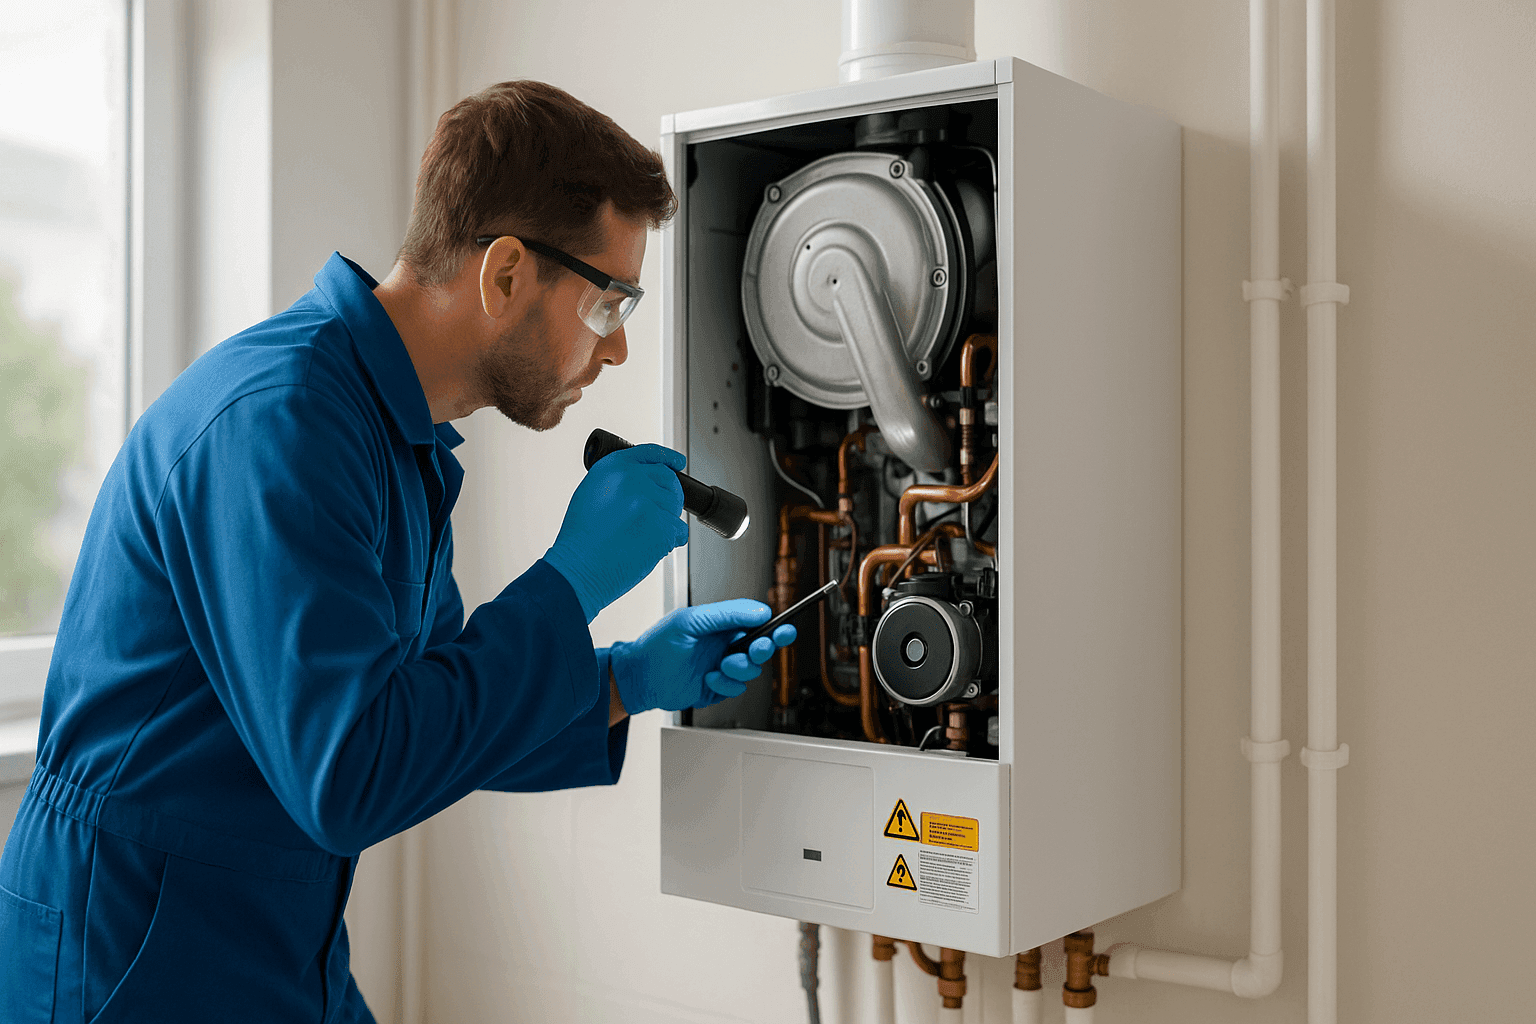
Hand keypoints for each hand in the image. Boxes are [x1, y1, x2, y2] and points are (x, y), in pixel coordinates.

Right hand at [543, 444, 689, 621]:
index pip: (650, 453)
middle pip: (669, 480)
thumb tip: (645, 483)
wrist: (579, 567)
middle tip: (655, 515)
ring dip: (665, 522)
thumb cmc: (581, 538)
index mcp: (614, 467)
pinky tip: (645, 546)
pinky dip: (668, 541)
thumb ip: (619, 482)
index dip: (668, 458)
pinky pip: (679, 531)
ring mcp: (649, 503)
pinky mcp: (662, 526)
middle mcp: (633, 479)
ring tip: (639, 536)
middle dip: (669, 496)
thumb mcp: (591, 493)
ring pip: (675, 508)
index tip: (678, 463)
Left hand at [609, 599, 797, 712]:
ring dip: (740, 668)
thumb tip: (758, 611)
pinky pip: (737, 688)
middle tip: (757, 649)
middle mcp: (725, 646)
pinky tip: (709, 679)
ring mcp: (723, 667)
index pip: (756, 623)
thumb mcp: (691, 621)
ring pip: (752, 670)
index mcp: (721, 625)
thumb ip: (726, 614)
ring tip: (721, 665)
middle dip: (763, 648)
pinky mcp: (718, 688)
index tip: (784, 628)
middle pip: (761, 647)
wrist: (640, 678)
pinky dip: (725, 685)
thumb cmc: (657, 645)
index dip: (774, 626)